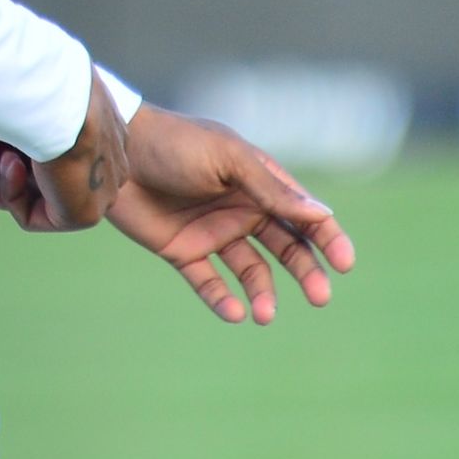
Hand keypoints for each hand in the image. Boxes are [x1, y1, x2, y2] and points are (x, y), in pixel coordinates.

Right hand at [0, 68, 127, 230]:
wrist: (60, 99)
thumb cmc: (51, 81)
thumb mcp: (50, 82)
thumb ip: (39, 94)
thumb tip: (9, 84)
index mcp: (111, 134)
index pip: (74, 156)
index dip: (37, 160)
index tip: (6, 155)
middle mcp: (112, 166)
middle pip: (62, 185)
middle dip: (22, 187)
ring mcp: (101, 194)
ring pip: (48, 202)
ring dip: (12, 186)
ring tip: (0, 158)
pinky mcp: (83, 216)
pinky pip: (36, 216)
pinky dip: (12, 195)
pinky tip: (9, 164)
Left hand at [106, 104, 356, 323]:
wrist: (114, 152)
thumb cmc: (174, 144)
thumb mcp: (227, 160)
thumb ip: (271, 190)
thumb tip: (322, 215)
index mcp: (256, 180)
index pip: (303, 213)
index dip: (327, 237)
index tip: (344, 263)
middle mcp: (240, 207)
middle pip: (286, 246)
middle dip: (306, 271)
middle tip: (320, 297)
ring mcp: (212, 230)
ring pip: (252, 271)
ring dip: (264, 293)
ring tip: (264, 314)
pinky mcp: (182, 250)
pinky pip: (209, 283)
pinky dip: (223, 300)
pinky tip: (235, 313)